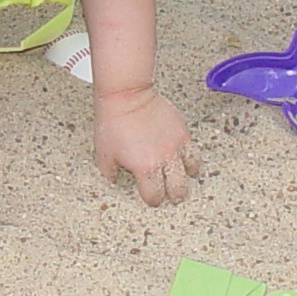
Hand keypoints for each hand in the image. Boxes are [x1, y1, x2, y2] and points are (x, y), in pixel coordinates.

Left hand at [93, 84, 197, 204]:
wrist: (127, 96)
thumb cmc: (114, 121)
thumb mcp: (103, 152)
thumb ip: (109, 171)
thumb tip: (113, 178)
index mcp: (145, 168)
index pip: (154, 195)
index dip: (151, 199)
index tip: (150, 197)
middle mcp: (164, 159)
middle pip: (178, 189)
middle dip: (174, 195)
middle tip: (172, 196)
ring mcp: (176, 144)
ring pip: (192, 170)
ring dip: (186, 176)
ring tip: (182, 176)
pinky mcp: (182, 130)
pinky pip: (193, 150)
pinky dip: (189, 157)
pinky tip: (183, 157)